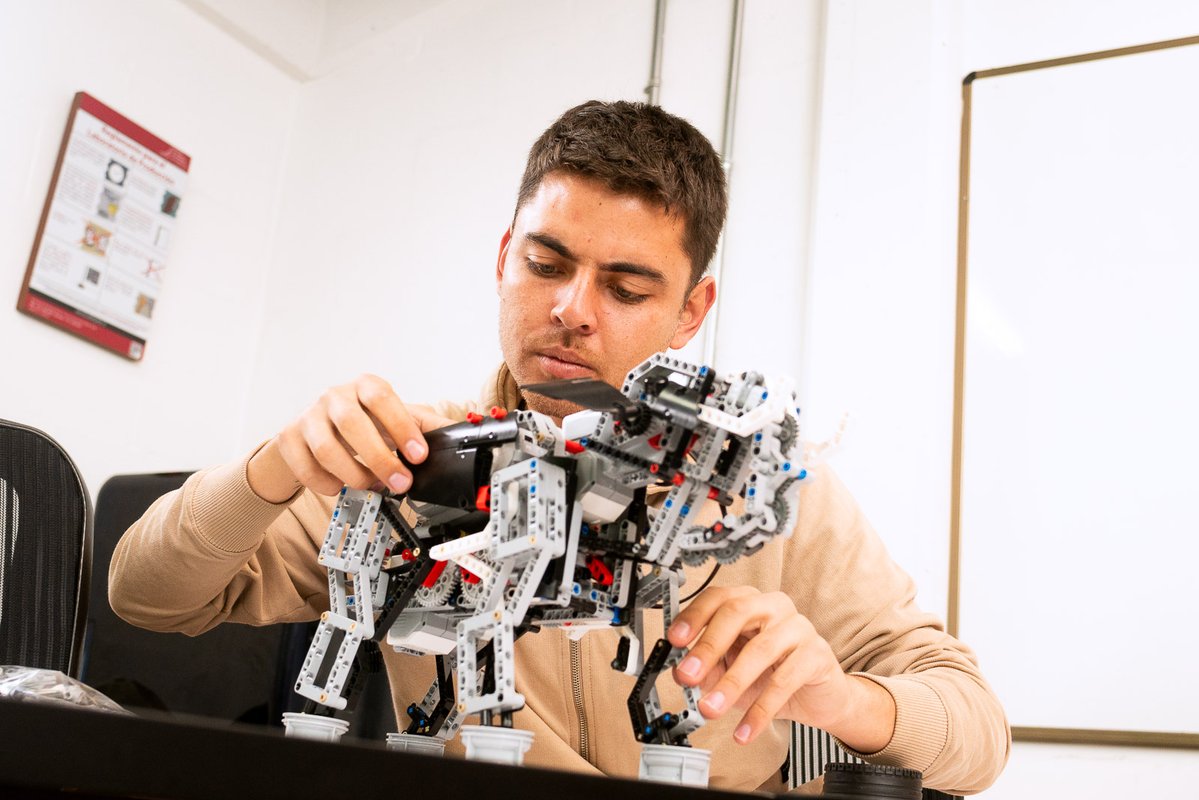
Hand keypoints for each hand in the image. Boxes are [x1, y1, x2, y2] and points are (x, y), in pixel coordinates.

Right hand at [250, 374, 454, 500]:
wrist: (316, 430)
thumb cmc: (364, 424)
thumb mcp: (396, 419)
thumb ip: (426, 426)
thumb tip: (459, 434)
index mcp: (365, 386)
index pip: (382, 398)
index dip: (402, 427)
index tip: (419, 455)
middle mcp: (334, 396)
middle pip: (352, 423)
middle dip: (380, 458)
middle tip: (400, 482)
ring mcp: (308, 416)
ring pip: (326, 448)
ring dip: (354, 474)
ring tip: (371, 484)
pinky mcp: (288, 439)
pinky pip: (306, 467)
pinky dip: (327, 483)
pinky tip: (341, 485)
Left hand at [667, 585, 894, 751]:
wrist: (818, 697)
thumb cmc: (772, 674)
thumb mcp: (731, 671)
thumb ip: (707, 668)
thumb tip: (681, 672)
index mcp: (749, 602)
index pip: (718, 598)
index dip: (693, 616)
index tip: (674, 640)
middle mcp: (773, 606)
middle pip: (737, 612)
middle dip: (708, 645)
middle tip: (687, 676)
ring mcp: (798, 627)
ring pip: (760, 648)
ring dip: (731, 682)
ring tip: (711, 708)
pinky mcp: (817, 654)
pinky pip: (785, 681)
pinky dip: (760, 709)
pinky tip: (744, 730)